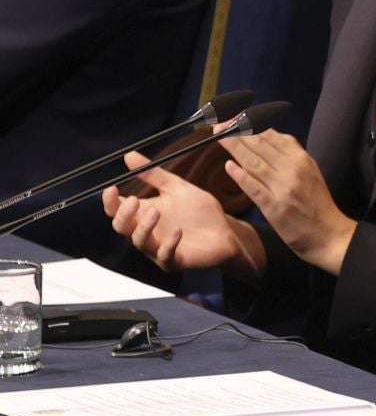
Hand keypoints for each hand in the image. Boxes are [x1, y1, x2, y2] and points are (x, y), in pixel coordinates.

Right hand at [102, 150, 264, 277]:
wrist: (226, 230)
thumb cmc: (199, 212)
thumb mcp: (177, 188)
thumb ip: (154, 175)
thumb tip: (128, 155)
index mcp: (143, 214)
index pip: (117, 210)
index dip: (110, 202)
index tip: (112, 188)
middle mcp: (146, 233)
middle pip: (121, 227)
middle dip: (123, 214)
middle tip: (133, 200)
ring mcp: (158, 249)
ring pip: (139, 242)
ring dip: (144, 227)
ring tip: (156, 211)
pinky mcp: (174, 260)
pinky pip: (164, 256)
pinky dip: (169, 244)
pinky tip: (178, 231)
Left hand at [223, 130, 356, 274]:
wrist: (328, 233)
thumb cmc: (317, 202)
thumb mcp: (310, 171)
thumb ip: (292, 153)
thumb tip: (272, 135)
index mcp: (301, 158)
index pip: (272, 135)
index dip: (251, 124)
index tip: (234, 118)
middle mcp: (293, 169)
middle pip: (260, 145)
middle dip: (237, 132)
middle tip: (219, 124)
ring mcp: (283, 187)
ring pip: (254, 162)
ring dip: (234, 147)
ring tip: (218, 137)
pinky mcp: (275, 207)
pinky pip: (254, 188)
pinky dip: (240, 176)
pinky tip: (228, 167)